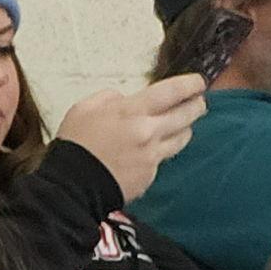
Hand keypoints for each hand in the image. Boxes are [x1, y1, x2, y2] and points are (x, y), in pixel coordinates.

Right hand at [54, 74, 207, 205]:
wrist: (71, 186)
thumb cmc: (75, 145)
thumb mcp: (84, 108)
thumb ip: (109, 98)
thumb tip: (123, 99)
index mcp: (132, 111)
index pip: (172, 92)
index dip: (190, 85)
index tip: (198, 82)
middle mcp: (148, 132)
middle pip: (186, 115)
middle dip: (196, 105)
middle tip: (198, 102)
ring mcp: (151, 156)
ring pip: (182, 138)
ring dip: (185, 128)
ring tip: (182, 125)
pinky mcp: (149, 176)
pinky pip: (162, 160)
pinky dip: (161, 153)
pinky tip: (152, 151)